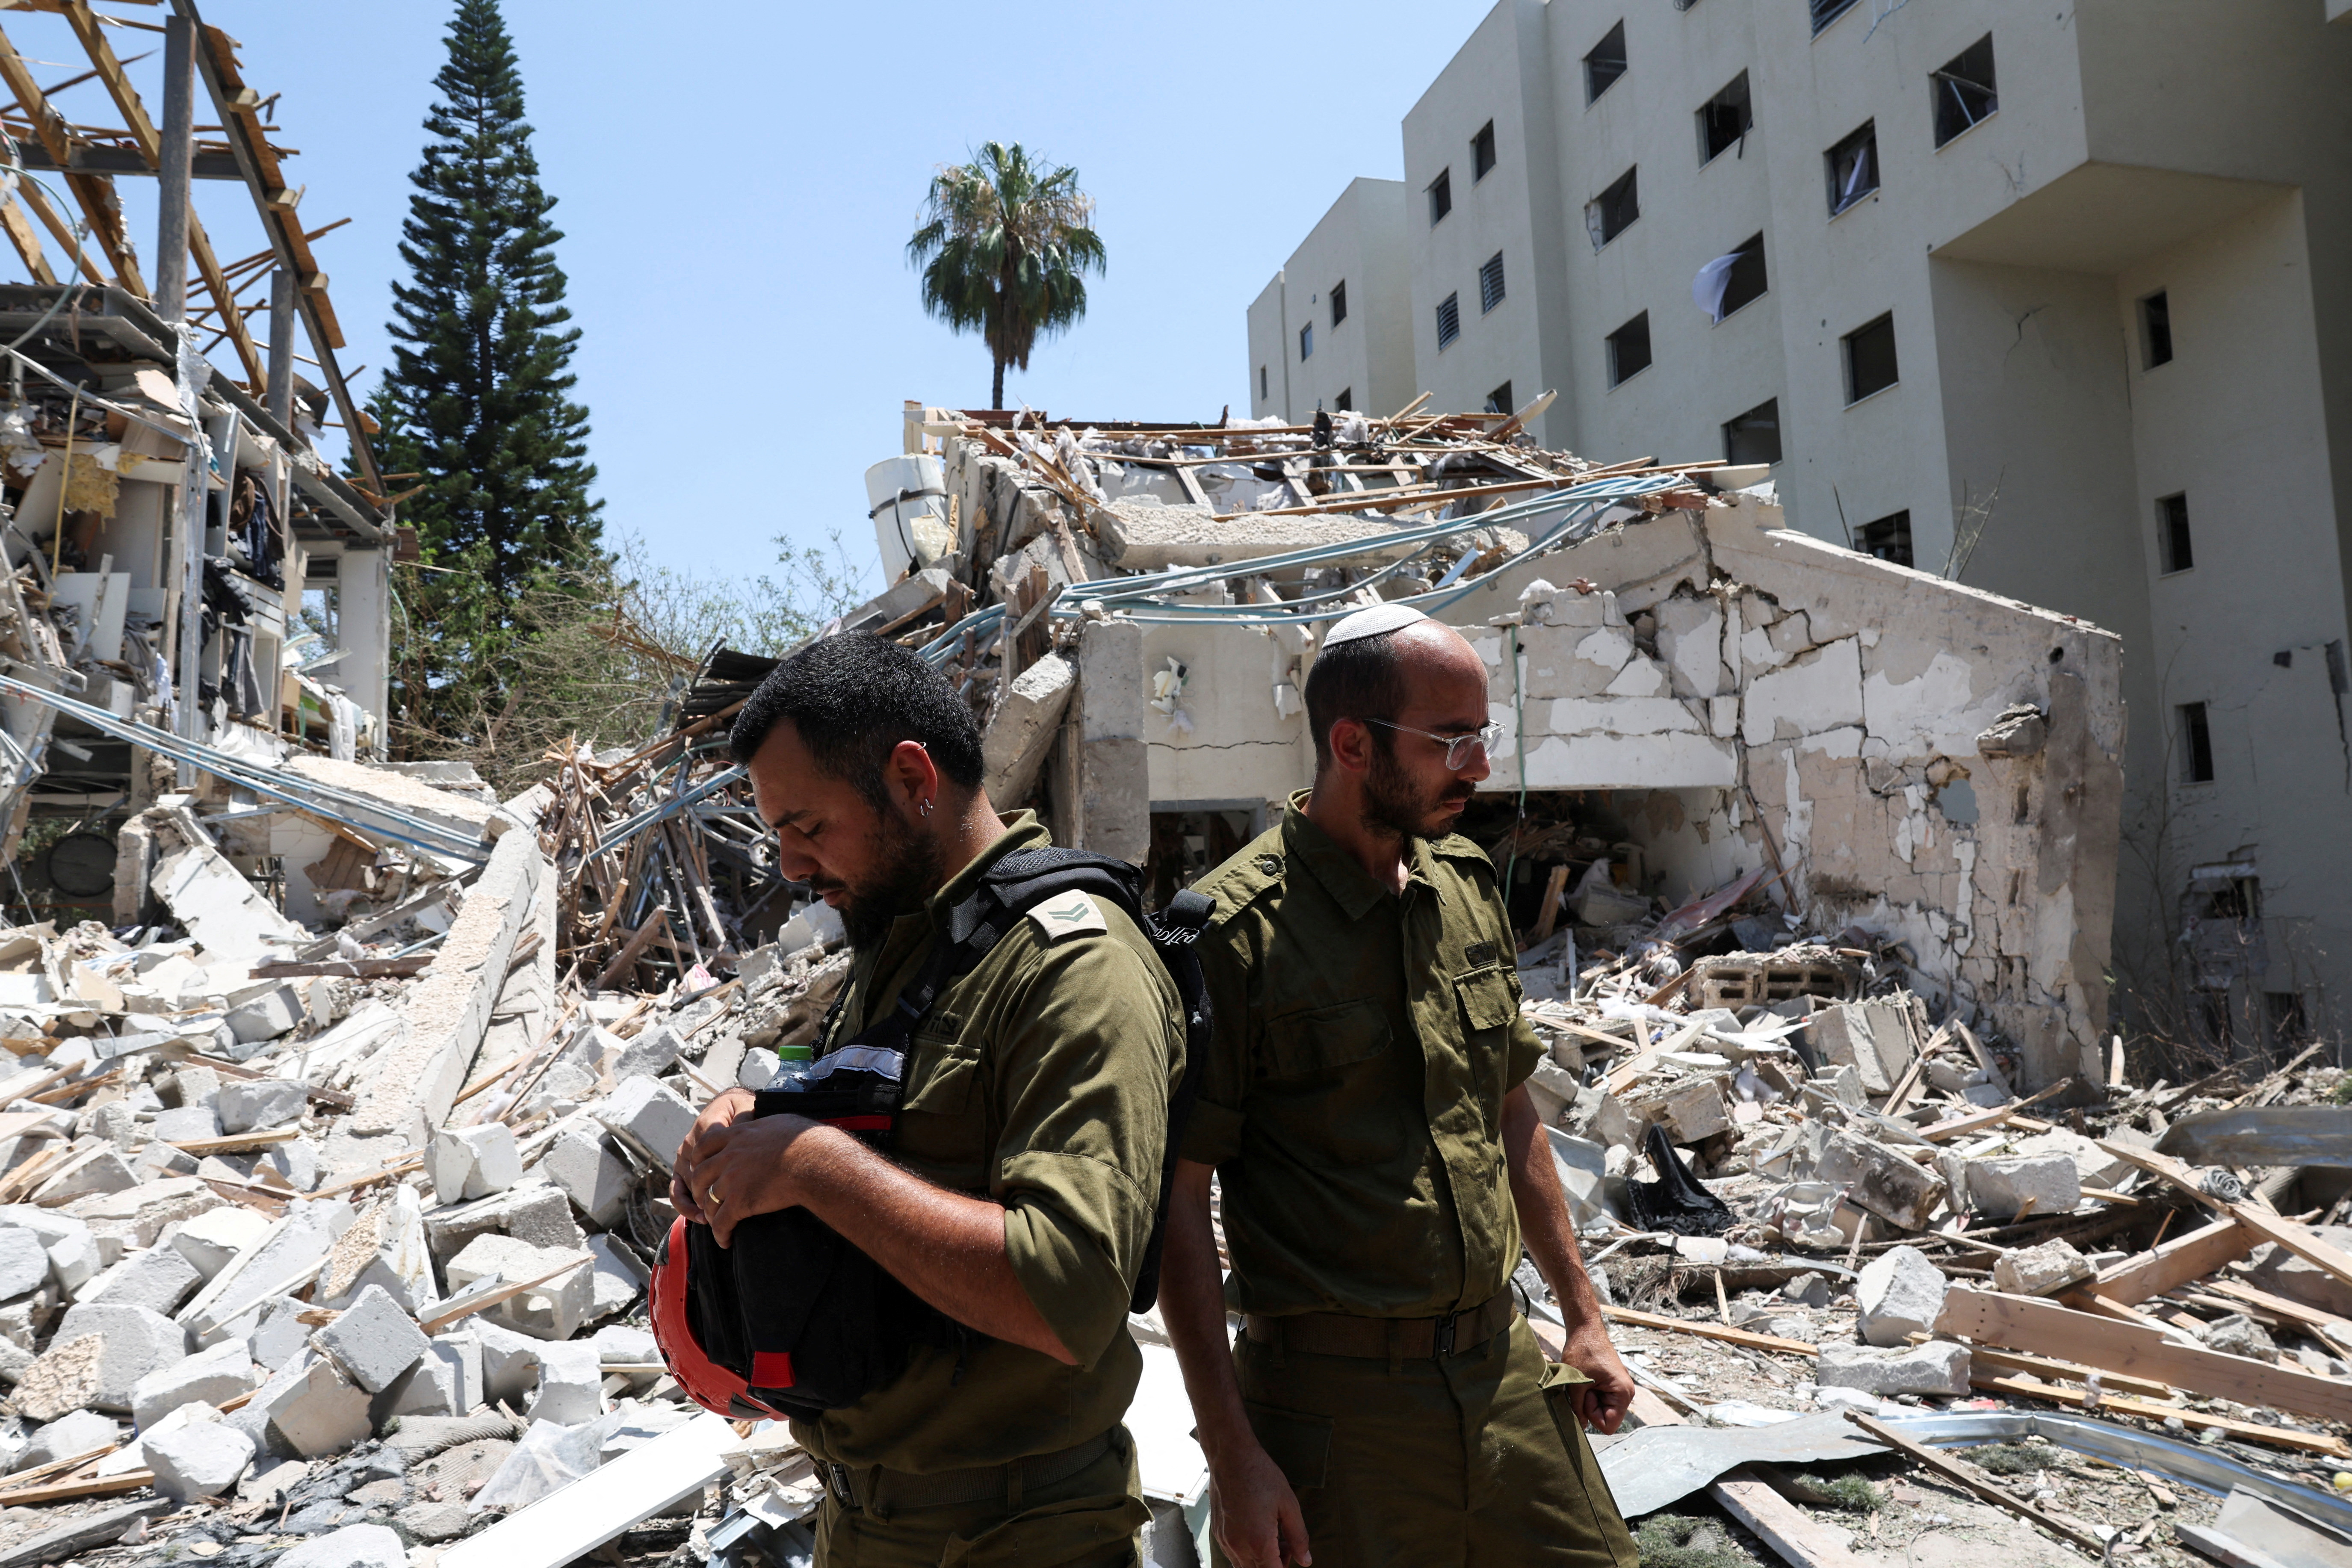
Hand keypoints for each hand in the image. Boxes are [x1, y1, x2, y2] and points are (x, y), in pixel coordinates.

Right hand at [669, 1087, 755, 1224]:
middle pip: (699, 1175)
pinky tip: (699, 1215)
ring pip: (689, 1184)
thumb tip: (744, 1130)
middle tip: (730, 1211)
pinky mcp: (681, 1167)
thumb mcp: (746, 1109)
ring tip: (715, 1217)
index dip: (722, 1177)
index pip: (710, 1156)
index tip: (738, 1191)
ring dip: (701, 1202)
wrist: (729, 1106)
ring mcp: (684, 1156)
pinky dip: (685, 1205)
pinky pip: (676, 1189)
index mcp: (706, 1127)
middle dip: (713, 1194)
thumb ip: (743, 1121)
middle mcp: (691, 1142)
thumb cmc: (741, 1110)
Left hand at [673, 1109, 844, 1246]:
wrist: (813, 1160)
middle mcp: (729, 1156)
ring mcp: (732, 1180)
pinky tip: (726, 1241)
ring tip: (717, 1224)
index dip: (697, 1160)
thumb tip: (767, 1126)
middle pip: (699, 1175)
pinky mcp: (740, 1202)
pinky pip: (721, 1222)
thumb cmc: (805, 1140)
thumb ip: (761, 1126)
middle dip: (698, 1190)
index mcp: (737, 1135)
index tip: (700, 1169)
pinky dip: (720, 1235)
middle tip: (705, 1199)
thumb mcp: (777, 1122)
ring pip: (708, 1202)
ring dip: (710, 1216)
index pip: (703, 1144)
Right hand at [1208, 1440, 1311, 1567]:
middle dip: (1275, 1564)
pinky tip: (1257, 1530)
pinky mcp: (1217, 1533)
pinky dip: (1248, 1551)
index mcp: (1259, 1542)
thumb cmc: (1260, 1475)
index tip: (1292, 1553)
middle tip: (1286, 1543)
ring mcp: (1225, 1541)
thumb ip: (1298, 1537)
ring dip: (1261, 1560)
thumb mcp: (1288, 1504)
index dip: (1285, 1567)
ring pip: (1244, 1567)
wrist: (1230, 1455)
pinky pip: (1234, 1555)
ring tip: (1273, 1535)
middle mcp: (1238, 1546)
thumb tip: (1306, 1560)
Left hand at [1558, 1319, 1635, 1434]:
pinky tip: (1587, 1380)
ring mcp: (1620, 1389)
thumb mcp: (1576, 1384)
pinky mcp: (1612, 1384)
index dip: (1592, 1416)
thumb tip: (1581, 1426)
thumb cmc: (1583, 1351)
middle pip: (1606, 1418)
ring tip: (1585, 1381)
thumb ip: (1578, 1408)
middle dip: (1590, 1407)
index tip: (1587, 1395)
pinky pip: (1601, 1400)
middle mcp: (1626, 1393)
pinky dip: (1591, 1394)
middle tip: (1584, 1386)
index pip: (1609, 1426)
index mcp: (1623, 1394)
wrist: (1586, 1330)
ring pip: (1601, 1409)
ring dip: (1589, 1400)